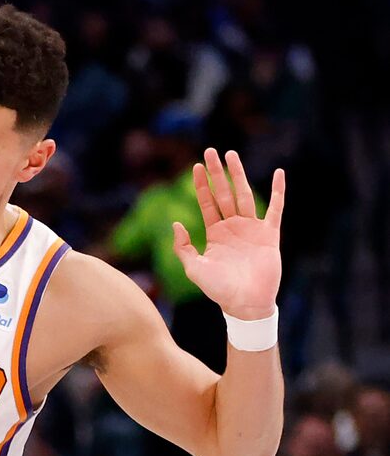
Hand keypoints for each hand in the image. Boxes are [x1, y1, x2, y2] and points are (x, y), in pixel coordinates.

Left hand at [173, 148, 283, 316]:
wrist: (245, 303)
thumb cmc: (219, 290)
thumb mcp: (195, 269)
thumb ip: (183, 248)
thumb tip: (175, 223)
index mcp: (216, 234)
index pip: (207, 203)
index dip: (201, 185)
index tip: (196, 167)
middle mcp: (233, 227)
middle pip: (224, 193)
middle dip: (217, 173)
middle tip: (211, 152)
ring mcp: (252, 229)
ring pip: (245, 195)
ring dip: (239, 175)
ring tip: (231, 155)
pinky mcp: (269, 234)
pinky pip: (275, 208)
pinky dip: (278, 191)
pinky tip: (279, 173)